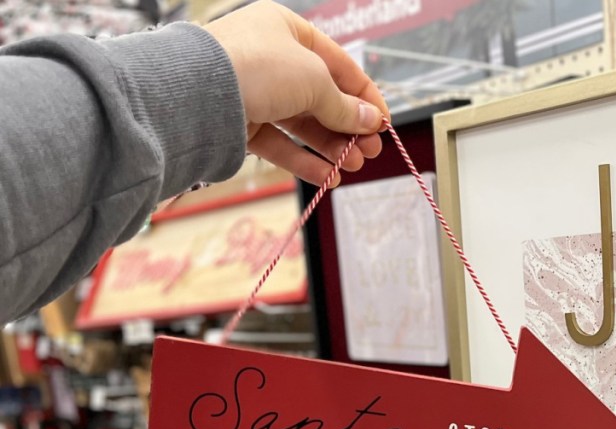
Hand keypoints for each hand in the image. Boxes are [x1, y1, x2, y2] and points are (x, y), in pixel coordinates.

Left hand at [205, 0, 389, 185]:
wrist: (197, 92)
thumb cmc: (257, 66)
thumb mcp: (315, 82)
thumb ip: (345, 106)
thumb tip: (372, 121)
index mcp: (288, 31)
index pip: (339, 65)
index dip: (365, 96)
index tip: (384, 124)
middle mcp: (271, 58)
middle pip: (322, 98)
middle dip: (348, 127)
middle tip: (370, 152)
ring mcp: (255, 92)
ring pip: (302, 124)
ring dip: (331, 147)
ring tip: (351, 166)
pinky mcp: (241, 124)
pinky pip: (281, 144)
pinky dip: (305, 161)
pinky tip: (327, 177)